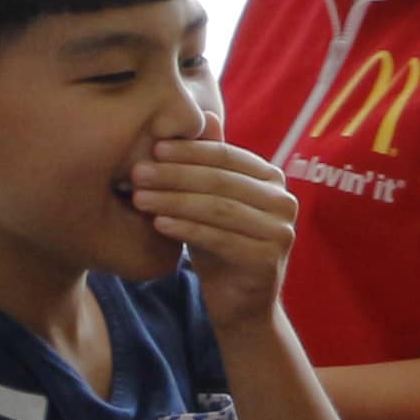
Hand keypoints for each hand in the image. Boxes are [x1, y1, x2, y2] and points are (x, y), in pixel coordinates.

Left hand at [129, 136, 302, 329]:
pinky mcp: (268, 259)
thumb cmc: (220, 247)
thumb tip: (202, 114)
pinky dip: (186, 229)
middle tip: (136, 173)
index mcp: (273, 179)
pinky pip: (220, 238)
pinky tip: (158, 224)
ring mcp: (281, 231)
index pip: (226, 156)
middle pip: (221, 181)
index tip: (151, 148)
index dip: (188, 151)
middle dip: (175, 175)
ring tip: (139, 199)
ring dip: (174, 201)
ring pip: (218, 208)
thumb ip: (209, 164)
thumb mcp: (212, 202)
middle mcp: (284, 201)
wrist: (239, 305)